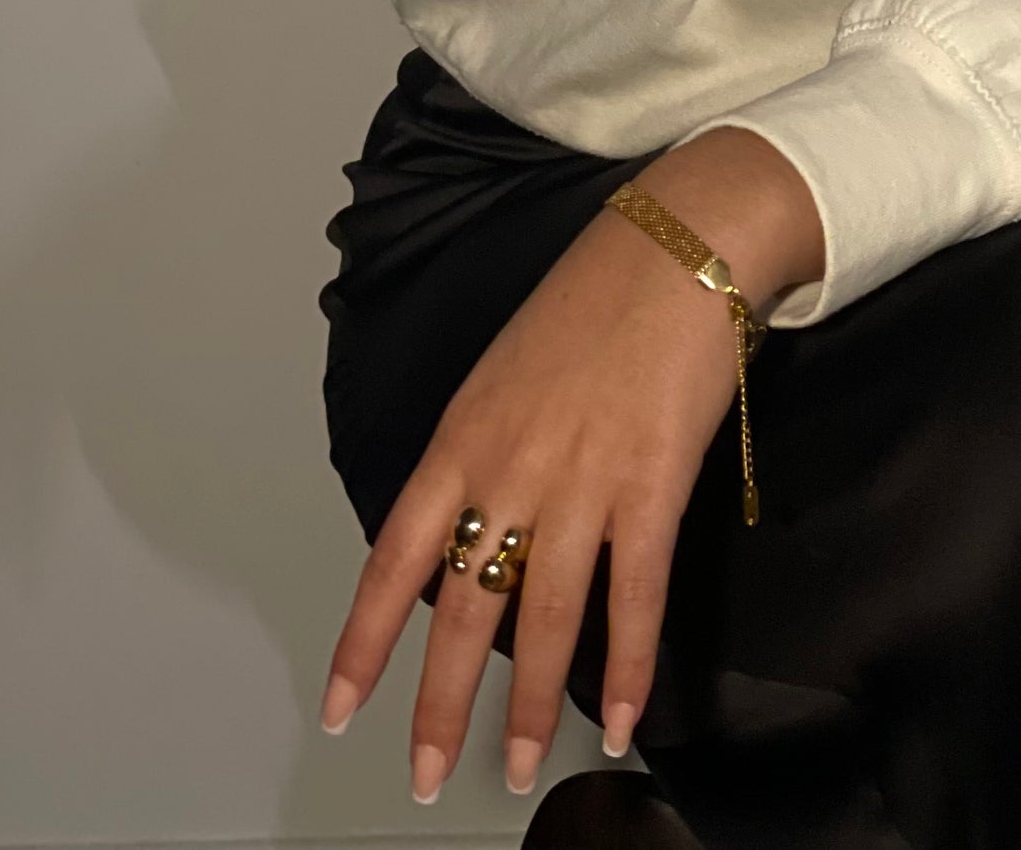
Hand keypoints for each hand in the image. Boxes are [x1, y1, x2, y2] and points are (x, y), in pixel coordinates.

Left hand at [318, 129, 823, 804]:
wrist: (679, 245)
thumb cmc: (596, 297)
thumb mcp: (507, 369)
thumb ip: (485, 452)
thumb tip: (477, 531)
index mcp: (462, 437)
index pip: (393, 558)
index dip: (364, 641)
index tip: (341, 707)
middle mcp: (510, 469)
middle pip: (462, 609)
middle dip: (440, 705)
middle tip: (426, 775)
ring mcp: (582, 482)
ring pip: (545, 621)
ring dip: (534, 707)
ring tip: (525, 769)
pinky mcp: (652, 486)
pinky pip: (636, 597)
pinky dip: (633, 667)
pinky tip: (629, 720)